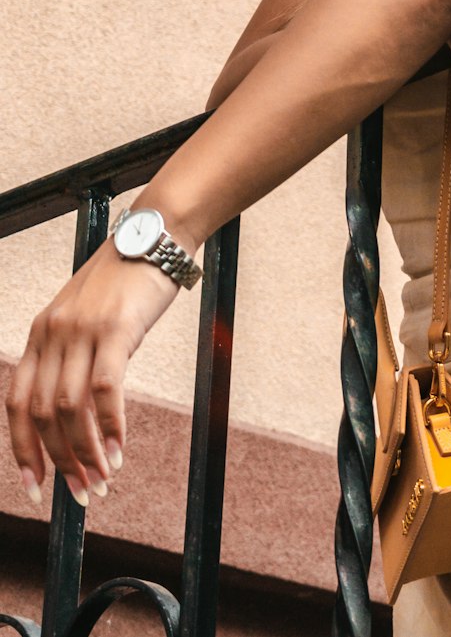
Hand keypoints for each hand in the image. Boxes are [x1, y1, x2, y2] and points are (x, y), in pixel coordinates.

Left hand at [5, 234, 183, 508]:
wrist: (155, 234)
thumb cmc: (125, 279)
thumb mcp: (85, 316)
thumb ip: (72, 354)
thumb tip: (74, 411)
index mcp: (40, 333)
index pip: (17, 403)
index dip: (23, 451)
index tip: (36, 487)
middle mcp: (53, 333)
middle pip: (43, 414)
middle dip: (60, 462)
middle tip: (82, 493)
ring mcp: (83, 331)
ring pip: (71, 409)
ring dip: (86, 453)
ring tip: (103, 480)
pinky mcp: (115, 329)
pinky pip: (105, 391)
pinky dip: (110, 428)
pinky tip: (120, 449)